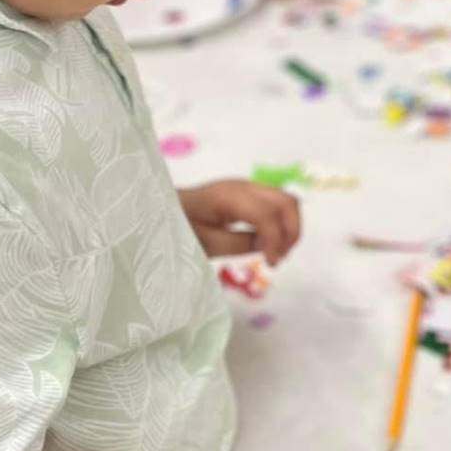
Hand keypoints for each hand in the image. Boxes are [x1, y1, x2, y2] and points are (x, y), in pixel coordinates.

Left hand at [178, 181, 301, 262]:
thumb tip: (266, 245)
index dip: (275, 241)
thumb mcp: (203, 243)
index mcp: (228, 197)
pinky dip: (281, 222)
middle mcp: (242, 186)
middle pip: (287, 200)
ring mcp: (246, 187)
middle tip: (279, 258)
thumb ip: (238, 244)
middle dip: (291, 231)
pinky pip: (275, 203)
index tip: (270, 264)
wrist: (158, 208)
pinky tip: (269, 243)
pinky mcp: (246, 193)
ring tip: (276, 252)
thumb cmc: (176, 226)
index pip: (267, 215)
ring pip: (285, 200)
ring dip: (289, 226)